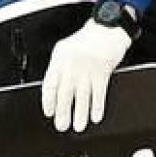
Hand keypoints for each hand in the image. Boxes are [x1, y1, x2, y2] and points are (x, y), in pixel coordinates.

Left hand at [40, 18, 133, 132]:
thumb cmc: (85, 40)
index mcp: (59, 60)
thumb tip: (53, 91)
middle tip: (61, 126)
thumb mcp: (64, 50)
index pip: (50, 84)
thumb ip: (58, 68)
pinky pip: (99, 94)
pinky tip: (95, 116)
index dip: (48, 101)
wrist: (107, 29)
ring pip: (82, 97)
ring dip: (80, 114)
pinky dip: (97, 107)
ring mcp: (87, 69)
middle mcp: (71, 65)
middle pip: (65, 94)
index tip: (49, 112)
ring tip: (78, 126)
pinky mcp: (103, 72)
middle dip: (62, 112)